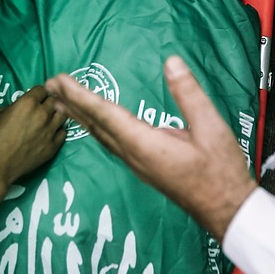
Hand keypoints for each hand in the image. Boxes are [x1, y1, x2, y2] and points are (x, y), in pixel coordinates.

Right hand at [0, 87, 66, 190]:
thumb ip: (13, 106)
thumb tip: (20, 107)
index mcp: (28, 103)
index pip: (42, 89)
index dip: (38, 93)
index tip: (35, 98)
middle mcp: (43, 114)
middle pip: (54, 101)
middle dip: (48, 103)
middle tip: (41, 109)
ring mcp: (50, 131)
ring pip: (62, 115)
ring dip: (55, 115)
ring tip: (48, 120)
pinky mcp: (53, 146)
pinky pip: (63, 133)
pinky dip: (57, 131)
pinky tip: (50, 134)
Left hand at [46, 56, 257, 241]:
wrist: (226, 210)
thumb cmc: (220, 171)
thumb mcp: (211, 127)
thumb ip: (189, 94)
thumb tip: (171, 62)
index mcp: (145, 144)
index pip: (105, 114)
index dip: (81, 95)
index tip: (59, 80)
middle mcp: (134, 155)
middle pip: (95, 125)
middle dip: (70, 103)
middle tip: (47, 85)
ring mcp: (137, 163)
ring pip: (100, 136)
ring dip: (79, 116)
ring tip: (61, 101)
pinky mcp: (144, 166)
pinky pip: (110, 143)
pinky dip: (95, 127)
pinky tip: (93, 124)